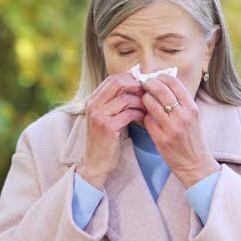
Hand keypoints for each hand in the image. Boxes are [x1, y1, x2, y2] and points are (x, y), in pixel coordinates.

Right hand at [77, 73, 146, 189]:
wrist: (97, 161)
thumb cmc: (107, 138)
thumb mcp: (108, 115)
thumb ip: (117, 101)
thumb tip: (137, 85)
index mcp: (93, 99)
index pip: (113, 78)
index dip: (130, 79)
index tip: (142, 85)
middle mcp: (93, 105)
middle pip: (117, 83)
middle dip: (135, 86)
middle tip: (147, 93)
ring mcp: (99, 116)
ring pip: (125, 99)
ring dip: (140, 102)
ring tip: (146, 108)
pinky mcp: (108, 127)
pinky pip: (128, 114)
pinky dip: (139, 113)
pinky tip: (143, 117)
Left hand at [140, 74, 220, 187]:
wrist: (195, 163)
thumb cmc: (192, 138)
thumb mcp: (193, 116)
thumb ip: (181, 101)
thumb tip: (165, 83)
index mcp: (192, 108)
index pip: (174, 83)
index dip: (161, 77)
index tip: (155, 77)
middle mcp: (183, 116)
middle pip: (161, 90)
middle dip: (149, 84)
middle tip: (144, 84)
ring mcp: (172, 128)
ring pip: (151, 103)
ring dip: (144, 99)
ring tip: (144, 99)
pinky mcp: (161, 139)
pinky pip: (147, 120)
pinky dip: (145, 116)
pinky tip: (147, 117)